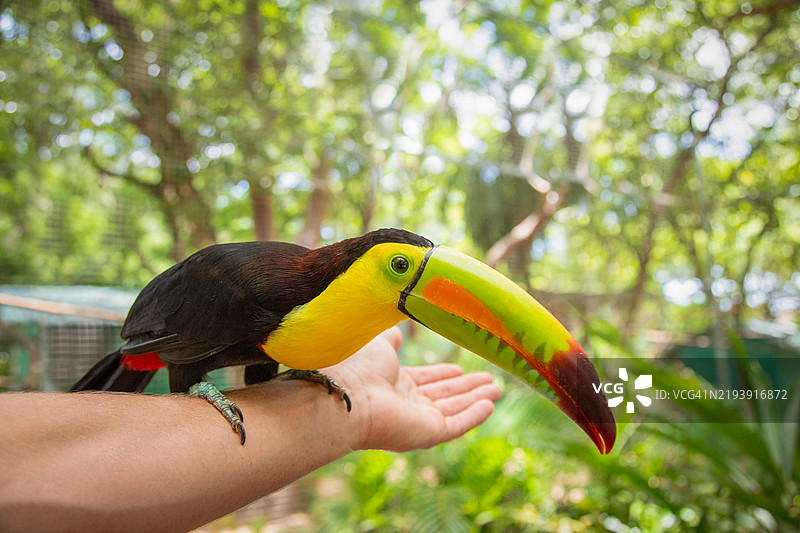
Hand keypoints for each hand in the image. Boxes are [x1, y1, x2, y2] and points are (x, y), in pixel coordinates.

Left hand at [326, 327, 501, 451]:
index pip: (424, 380)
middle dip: (466, 388)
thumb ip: (390, 339)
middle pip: (443, 396)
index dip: (443, 375)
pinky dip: (474, 416)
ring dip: (475, 400)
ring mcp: (417, 420)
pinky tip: (489, 405)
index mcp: (392, 383)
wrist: (348, 393)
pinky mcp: (427, 433)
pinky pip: (456, 424)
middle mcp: (406, 404)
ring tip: (497, 390)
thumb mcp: (377, 343)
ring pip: (454, 410)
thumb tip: (396, 333)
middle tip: (489, 380)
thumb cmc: (357, 367)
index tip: (459, 370)